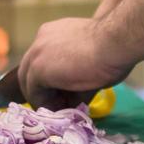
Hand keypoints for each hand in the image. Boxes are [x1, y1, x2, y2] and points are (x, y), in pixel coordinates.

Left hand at [17, 17, 132, 104]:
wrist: (115, 43)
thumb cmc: (112, 49)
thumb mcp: (90, 62)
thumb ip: (76, 79)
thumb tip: (73, 103)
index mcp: (53, 32)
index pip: (42, 60)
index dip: (50, 80)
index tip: (63, 95)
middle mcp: (40, 39)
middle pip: (30, 70)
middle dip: (41, 90)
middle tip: (58, 104)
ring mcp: (36, 53)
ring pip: (29, 82)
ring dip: (42, 98)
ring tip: (61, 110)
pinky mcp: (38, 69)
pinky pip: (34, 93)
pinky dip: (44, 103)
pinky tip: (61, 109)